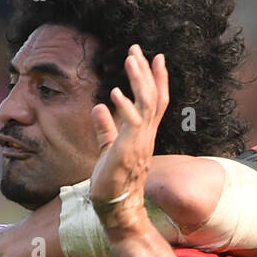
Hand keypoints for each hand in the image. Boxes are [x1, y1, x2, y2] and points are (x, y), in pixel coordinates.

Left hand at [90, 45, 168, 231]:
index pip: (156, 102)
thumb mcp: (108, 149)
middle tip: (136, 48)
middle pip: (154, 97)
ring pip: (147, 104)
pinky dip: (125, 107)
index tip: (155, 57)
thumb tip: (99, 107)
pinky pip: (132, 124)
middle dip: (146, 71)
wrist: (117, 209)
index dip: (157, 79)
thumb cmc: (113, 182)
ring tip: (130, 58)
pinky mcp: (128, 151)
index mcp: (143, 135)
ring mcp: (139, 143)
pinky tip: (115, 92)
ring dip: (139, 80)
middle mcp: (146, 136)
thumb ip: (106, 128)